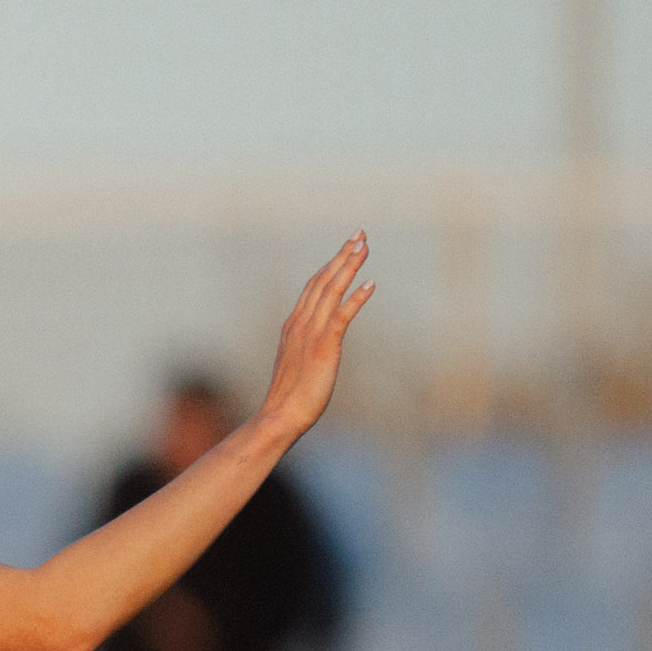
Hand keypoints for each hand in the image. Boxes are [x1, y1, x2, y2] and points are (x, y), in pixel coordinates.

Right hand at [251, 233, 373, 444]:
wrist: (280, 416)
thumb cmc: (288, 398)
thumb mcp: (296, 365)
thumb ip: (304, 348)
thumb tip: (315, 346)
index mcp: (293, 326)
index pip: (313, 288)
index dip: (330, 265)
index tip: (346, 248)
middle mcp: (300, 324)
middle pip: (323, 281)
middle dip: (342, 256)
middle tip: (360, 234)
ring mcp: (310, 334)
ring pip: (331, 291)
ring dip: (348, 266)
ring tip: (364, 246)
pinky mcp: (323, 347)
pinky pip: (342, 316)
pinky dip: (356, 298)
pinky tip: (370, 284)